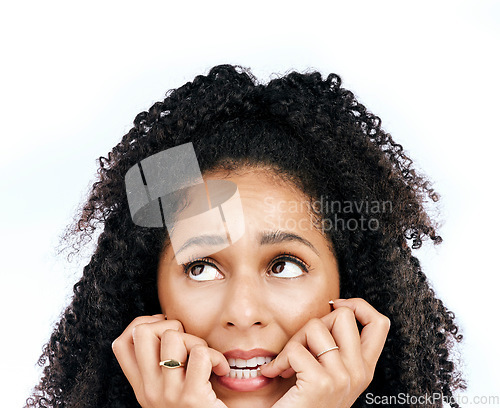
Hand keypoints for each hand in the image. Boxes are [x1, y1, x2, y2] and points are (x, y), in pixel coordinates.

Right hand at [112, 314, 229, 407]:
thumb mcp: (166, 393)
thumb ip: (159, 367)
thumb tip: (164, 325)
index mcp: (140, 388)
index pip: (120, 343)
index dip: (142, 324)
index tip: (165, 330)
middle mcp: (148, 391)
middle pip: (142, 331)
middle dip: (169, 326)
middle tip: (186, 342)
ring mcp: (167, 395)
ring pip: (173, 337)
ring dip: (196, 341)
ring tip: (206, 358)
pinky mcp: (191, 397)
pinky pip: (200, 354)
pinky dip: (216, 357)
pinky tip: (221, 370)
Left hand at [259, 298, 389, 407]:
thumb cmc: (306, 404)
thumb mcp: (332, 375)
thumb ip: (338, 348)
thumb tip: (331, 309)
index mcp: (365, 368)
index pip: (380, 323)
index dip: (358, 306)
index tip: (335, 306)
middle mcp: (359, 373)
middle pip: (342, 315)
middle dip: (314, 324)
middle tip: (301, 346)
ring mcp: (343, 378)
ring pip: (314, 326)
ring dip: (292, 343)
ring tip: (286, 364)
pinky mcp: (320, 384)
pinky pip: (295, 350)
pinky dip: (279, 361)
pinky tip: (275, 374)